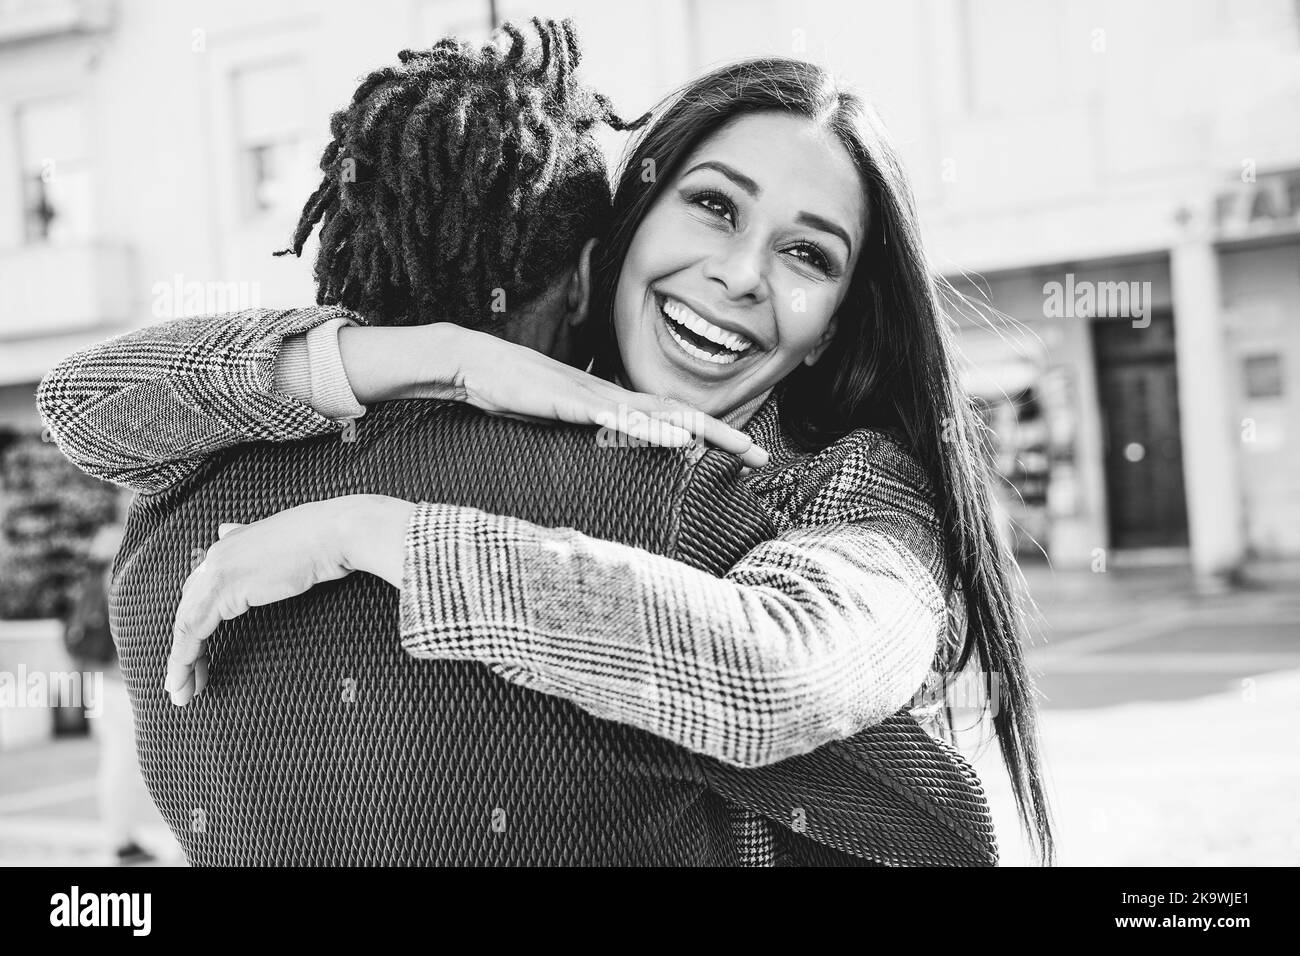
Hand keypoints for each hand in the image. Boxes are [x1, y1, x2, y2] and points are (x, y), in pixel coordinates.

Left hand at [164, 495, 411, 705]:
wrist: (336, 534)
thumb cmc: (325, 539)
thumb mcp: (282, 544)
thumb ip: (250, 543)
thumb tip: (223, 529)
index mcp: (229, 544)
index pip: (200, 591)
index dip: (196, 626)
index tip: (199, 657)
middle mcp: (217, 554)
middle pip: (187, 609)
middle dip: (185, 649)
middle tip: (185, 683)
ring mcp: (217, 569)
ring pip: (185, 623)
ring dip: (181, 663)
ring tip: (182, 694)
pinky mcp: (224, 587)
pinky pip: (192, 630)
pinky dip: (184, 659)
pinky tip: (183, 681)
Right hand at [453, 329, 769, 468]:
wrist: (474, 365)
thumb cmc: (512, 393)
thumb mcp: (555, 420)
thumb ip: (582, 431)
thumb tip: (602, 447)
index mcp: (611, 404)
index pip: (670, 420)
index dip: (708, 435)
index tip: (738, 455)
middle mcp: (613, 397)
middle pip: (680, 416)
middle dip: (724, 435)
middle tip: (761, 456)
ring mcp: (596, 398)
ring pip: (661, 416)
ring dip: (704, 432)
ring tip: (739, 446)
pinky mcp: (575, 403)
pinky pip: (621, 419)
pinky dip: (653, 430)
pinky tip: (679, 440)